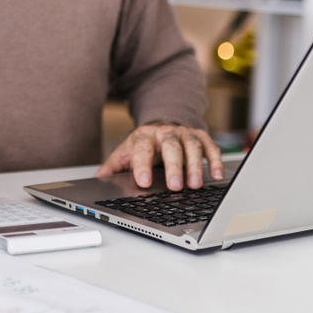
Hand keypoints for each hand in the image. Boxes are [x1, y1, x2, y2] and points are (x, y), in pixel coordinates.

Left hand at [96, 121, 223, 190]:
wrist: (160, 126)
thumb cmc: (142, 146)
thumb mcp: (125, 154)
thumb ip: (112, 168)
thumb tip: (96, 181)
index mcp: (143, 137)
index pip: (142, 149)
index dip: (142, 165)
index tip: (143, 182)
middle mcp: (165, 133)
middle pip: (171, 147)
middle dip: (174, 166)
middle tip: (175, 186)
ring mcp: (184, 133)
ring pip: (192, 146)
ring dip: (195, 166)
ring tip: (195, 185)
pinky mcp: (200, 136)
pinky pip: (210, 146)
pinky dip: (215, 160)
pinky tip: (216, 176)